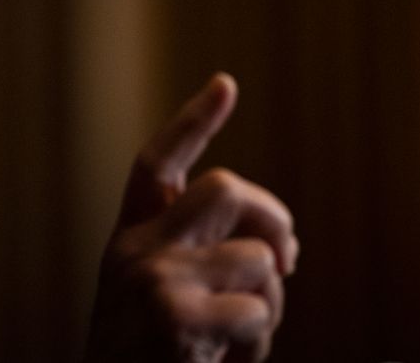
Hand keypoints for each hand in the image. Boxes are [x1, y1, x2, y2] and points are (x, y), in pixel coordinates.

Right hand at [84, 74, 297, 361]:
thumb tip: (276, 246)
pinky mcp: (176, 317)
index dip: (192, 122)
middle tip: (291, 260)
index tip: (226, 84)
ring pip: (256, 257)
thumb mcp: (160, 303)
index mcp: (128, 241)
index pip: (158, 166)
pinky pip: (258, 309)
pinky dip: (259, 343)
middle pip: (224, 189)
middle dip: (273, 218)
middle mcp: (134, 250)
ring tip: (242, 338)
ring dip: (270, 303)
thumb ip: (196, 262)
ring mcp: (154, 279)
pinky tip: (229, 362)